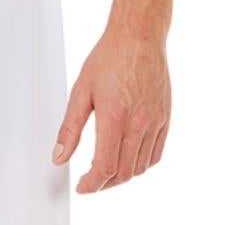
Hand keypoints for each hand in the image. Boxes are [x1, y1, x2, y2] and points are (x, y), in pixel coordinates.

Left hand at [51, 24, 170, 192]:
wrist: (139, 37)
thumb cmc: (109, 58)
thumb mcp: (80, 93)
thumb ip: (69, 129)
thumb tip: (59, 157)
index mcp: (115, 117)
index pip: (105, 167)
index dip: (92, 184)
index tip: (82, 187)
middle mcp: (139, 123)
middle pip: (124, 172)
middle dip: (105, 183)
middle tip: (91, 181)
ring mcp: (156, 121)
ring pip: (141, 167)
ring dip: (123, 176)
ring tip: (107, 170)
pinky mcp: (166, 118)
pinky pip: (156, 153)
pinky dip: (142, 164)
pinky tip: (128, 158)